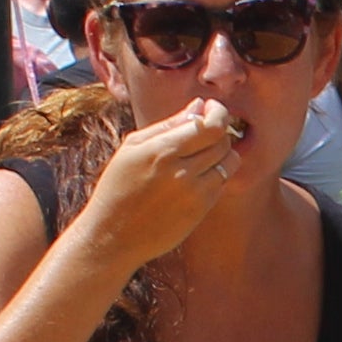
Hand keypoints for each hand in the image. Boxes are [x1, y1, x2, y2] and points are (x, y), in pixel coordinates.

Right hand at [76, 96, 244, 275]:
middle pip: (224, 141)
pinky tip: (196, 175)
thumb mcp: (133, 147)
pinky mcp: (200, 211)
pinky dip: (216, 174)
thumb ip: (168, 124)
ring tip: (202, 153)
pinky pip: (222, 183)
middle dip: (219, 130)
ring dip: (222, 153)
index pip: (212, 125)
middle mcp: (182, 171)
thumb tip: (199, 105)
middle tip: (206, 130)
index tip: (212, 109)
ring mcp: (194, 193)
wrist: (112, 236)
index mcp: (162, 150)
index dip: (219, 112)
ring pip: (230, 162)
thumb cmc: (118, 187)